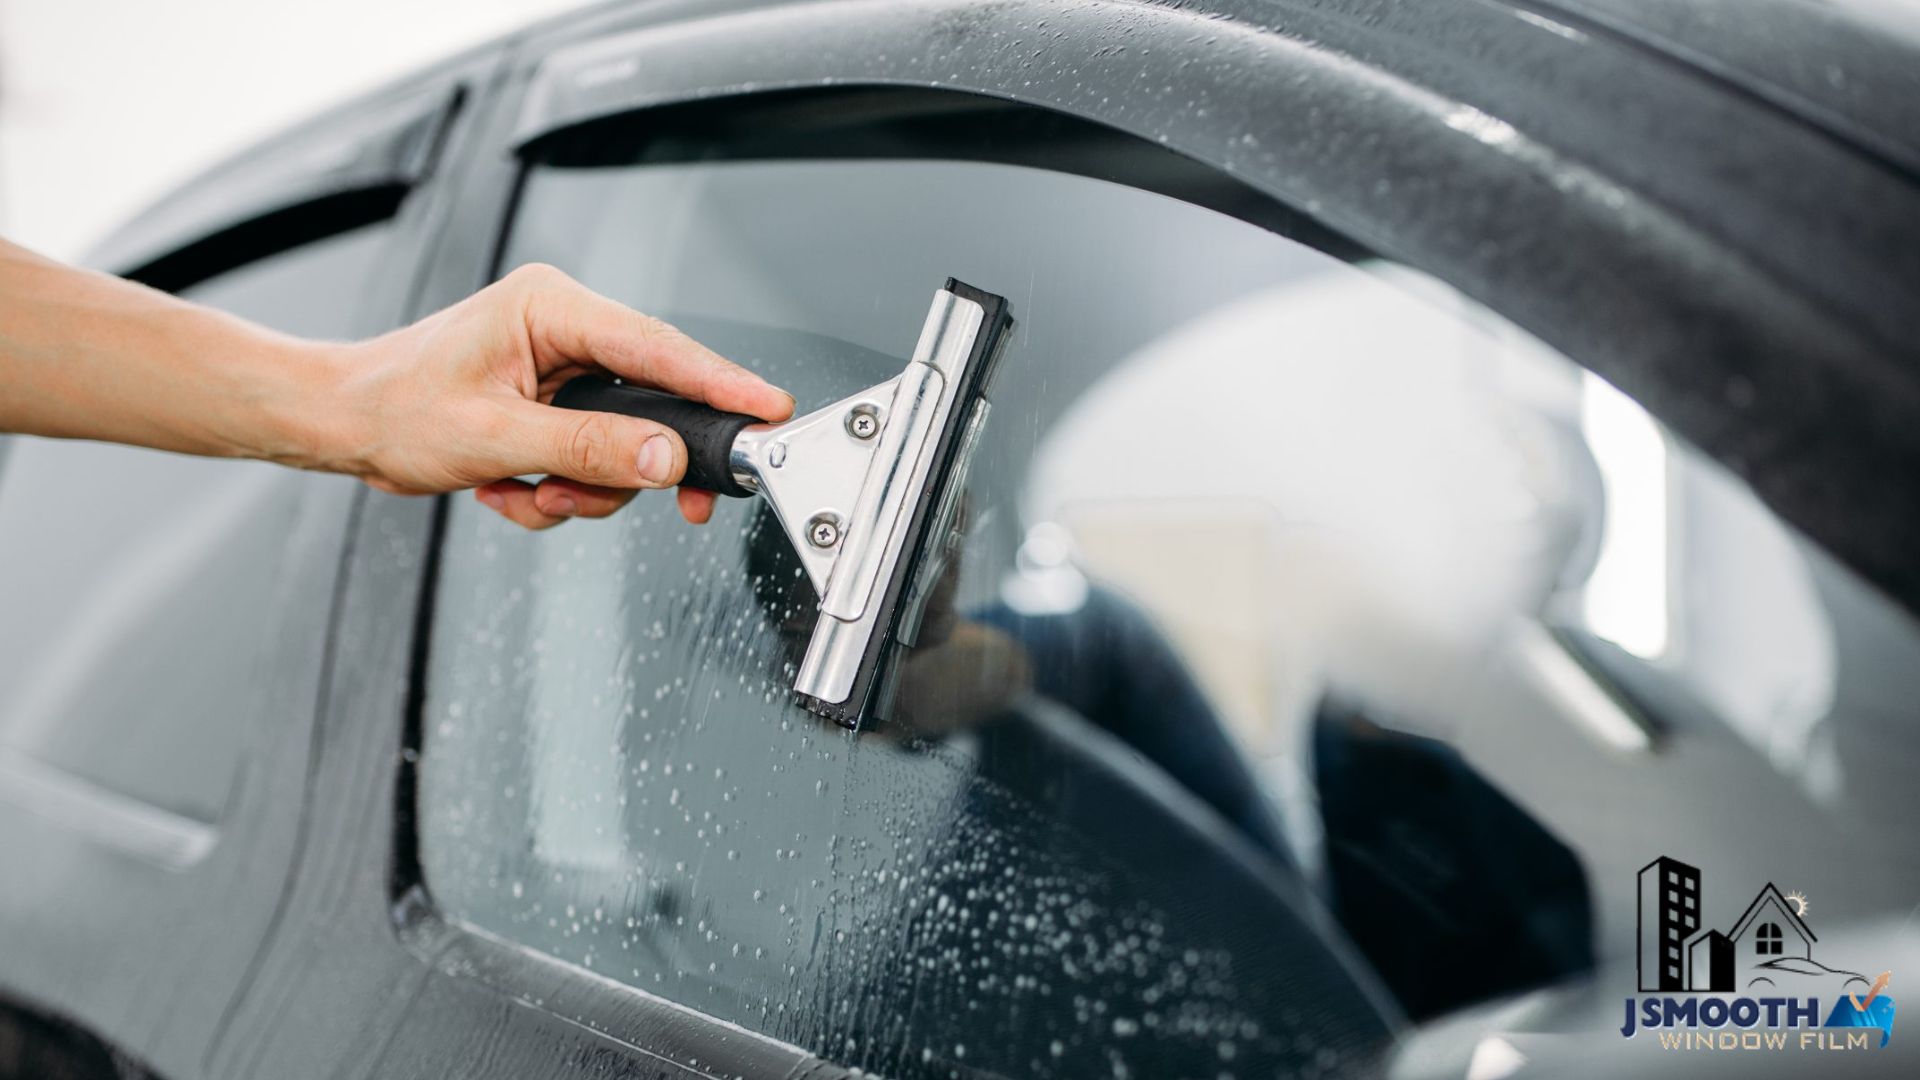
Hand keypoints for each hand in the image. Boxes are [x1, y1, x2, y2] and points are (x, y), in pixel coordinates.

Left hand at [327, 263, 793, 528]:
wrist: (342, 423)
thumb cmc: (394, 408)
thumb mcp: (495, 438)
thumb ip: (589, 449)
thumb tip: (665, 460)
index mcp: (553, 307)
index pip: (660, 346)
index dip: (721, 383)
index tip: (769, 411)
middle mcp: (565, 328)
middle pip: (653, 402)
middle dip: (637, 465)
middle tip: (677, 508)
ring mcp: (561, 367)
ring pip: (625, 443)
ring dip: (584, 488)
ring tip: (528, 496)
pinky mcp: (555, 403)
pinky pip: (593, 458)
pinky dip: (559, 489)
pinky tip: (512, 490)